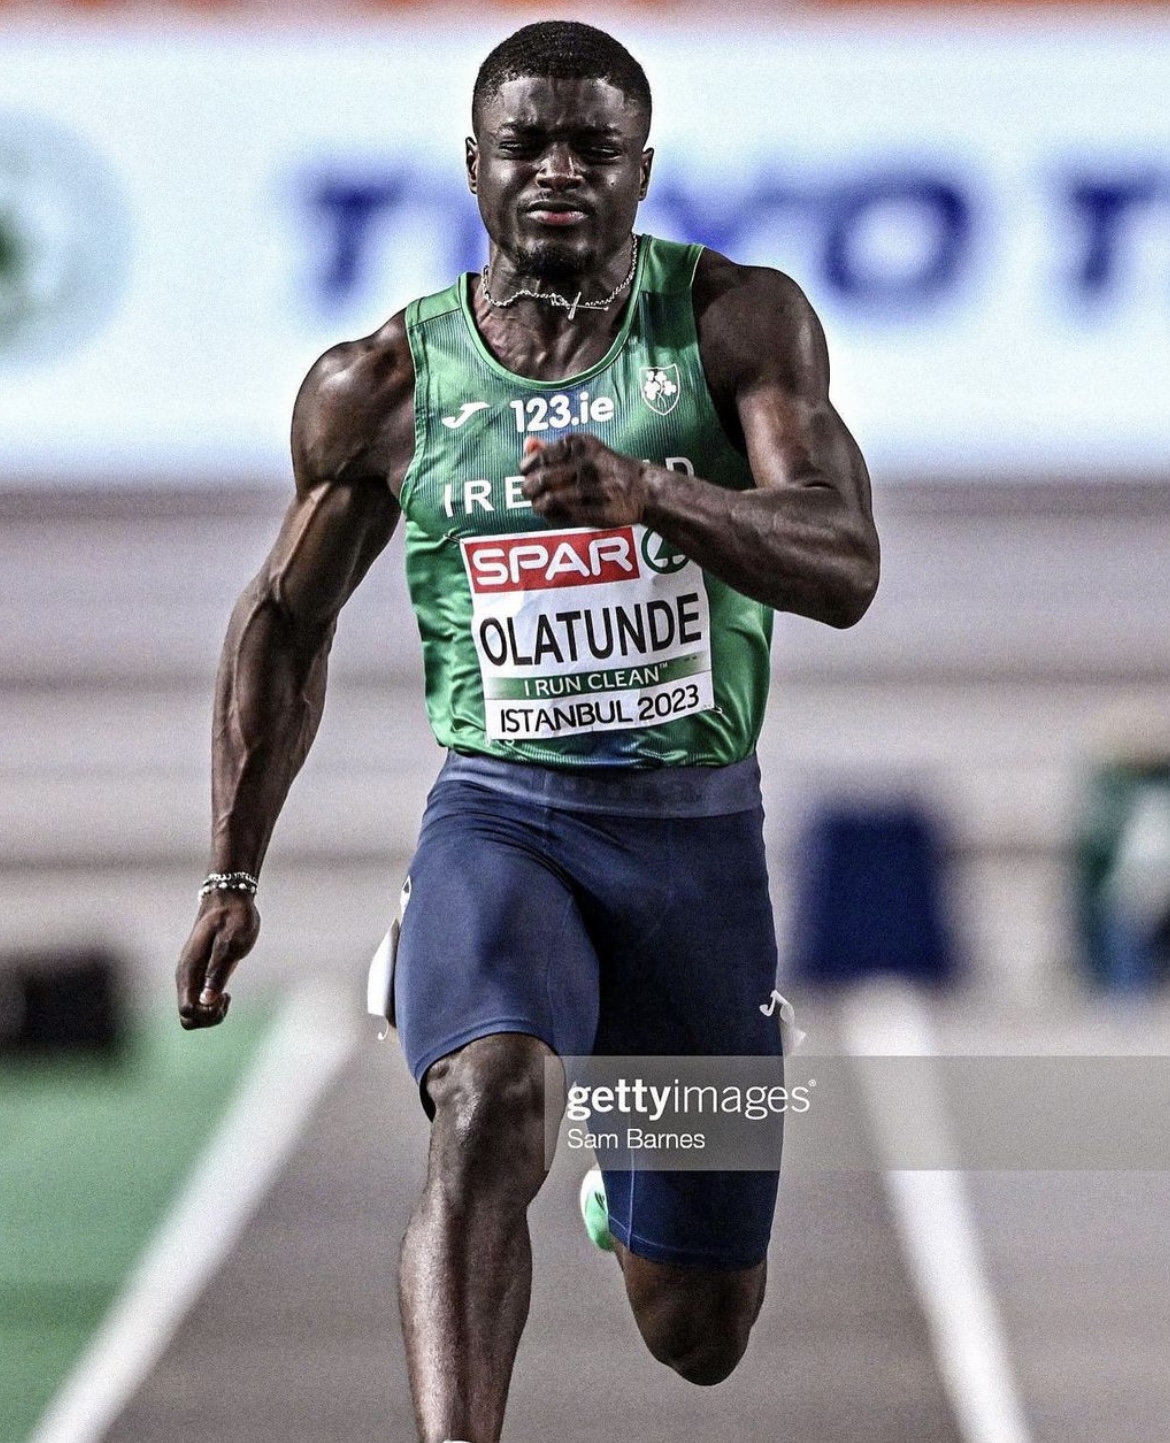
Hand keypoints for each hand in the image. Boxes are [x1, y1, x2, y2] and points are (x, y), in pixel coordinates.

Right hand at [176, 893, 259, 1028]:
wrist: (228, 898)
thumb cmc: (234, 918)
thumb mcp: (231, 943)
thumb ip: (218, 971)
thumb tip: (207, 1001)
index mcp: (189, 970)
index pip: (187, 1010)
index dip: (207, 1013)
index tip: (225, 996)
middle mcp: (185, 977)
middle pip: (186, 1018)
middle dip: (208, 1018)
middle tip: (227, 998)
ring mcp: (190, 977)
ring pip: (192, 1013)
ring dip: (211, 1013)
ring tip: (227, 997)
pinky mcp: (198, 976)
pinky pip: (198, 1003)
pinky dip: (211, 1006)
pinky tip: (225, 993)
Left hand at [519, 435, 647, 528]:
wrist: (641, 488)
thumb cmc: (604, 468)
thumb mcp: (581, 449)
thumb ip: (551, 447)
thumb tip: (527, 443)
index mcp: (576, 444)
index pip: (536, 460)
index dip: (528, 470)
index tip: (530, 475)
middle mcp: (583, 463)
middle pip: (539, 481)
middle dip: (529, 490)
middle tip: (531, 494)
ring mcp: (591, 488)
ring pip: (547, 500)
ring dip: (539, 506)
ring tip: (542, 506)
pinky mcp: (597, 511)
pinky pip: (563, 517)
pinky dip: (553, 517)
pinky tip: (555, 514)